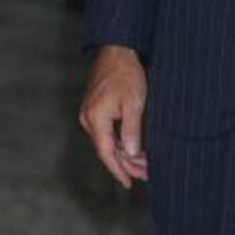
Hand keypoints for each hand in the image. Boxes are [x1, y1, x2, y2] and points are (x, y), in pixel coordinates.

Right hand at [79, 45, 147, 187]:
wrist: (117, 50)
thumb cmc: (126, 74)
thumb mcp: (134, 104)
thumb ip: (131, 131)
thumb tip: (131, 154)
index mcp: (96, 119)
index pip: (106, 153)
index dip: (118, 170)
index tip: (129, 183)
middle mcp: (88, 119)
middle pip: (107, 150)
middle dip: (127, 163)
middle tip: (146, 173)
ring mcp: (89, 114)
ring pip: (107, 142)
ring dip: (125, 153)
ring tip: (144, 162)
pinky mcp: (94, 109)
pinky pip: (106, 131)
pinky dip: (120, 140)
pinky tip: (133, 146)